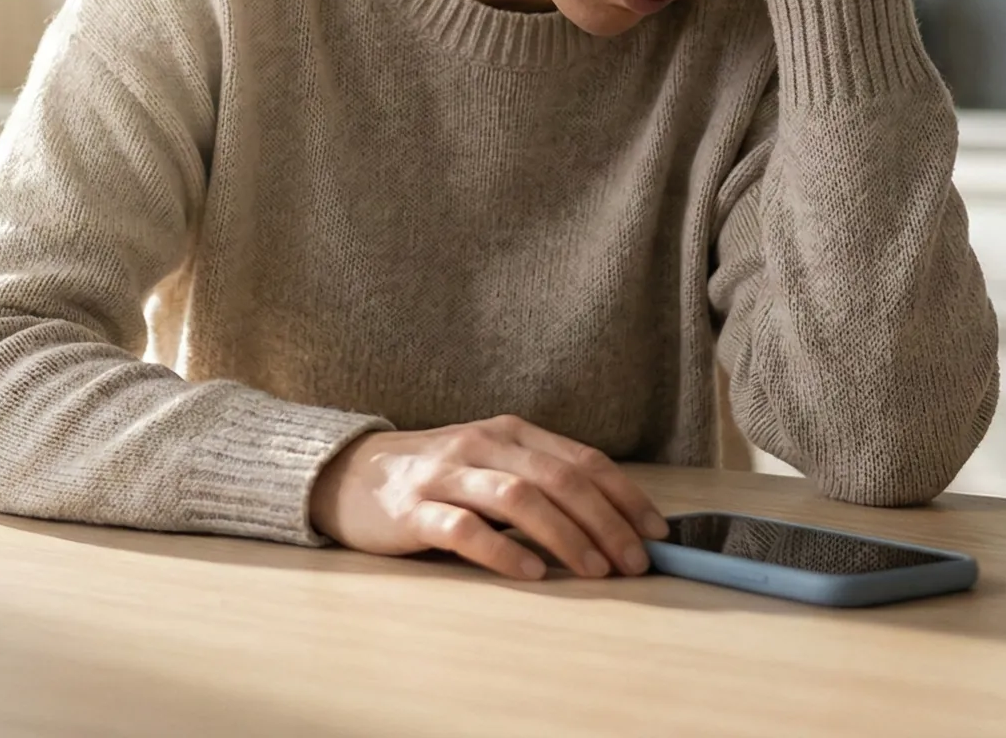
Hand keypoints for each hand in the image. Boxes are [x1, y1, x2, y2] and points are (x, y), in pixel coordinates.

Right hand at [308, 415, 669, 580]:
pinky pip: (463, 528)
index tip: (657, 534)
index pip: (582, 460)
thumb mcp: (491, 464)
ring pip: (518, 497)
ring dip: (565, 535)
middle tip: (635, 563)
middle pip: (559, 479)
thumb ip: (539, 482)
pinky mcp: (412, 509)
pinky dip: (501, 551)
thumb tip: (610, 525)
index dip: (625, 497)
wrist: (348, 475)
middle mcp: (483, 444)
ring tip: (595, 571)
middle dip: (606, 522)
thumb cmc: (435, 478)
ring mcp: (446, 475)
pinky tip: (529, 574)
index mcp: (510, 432)